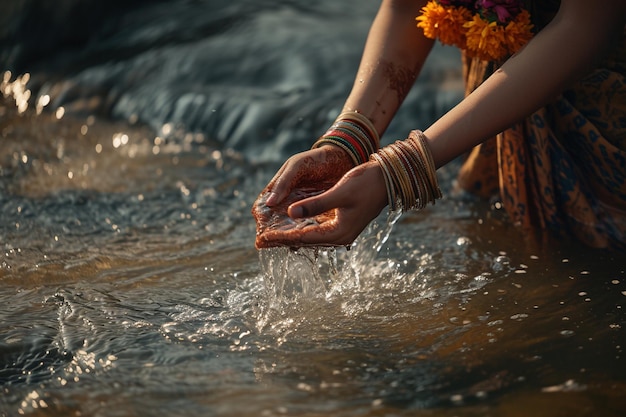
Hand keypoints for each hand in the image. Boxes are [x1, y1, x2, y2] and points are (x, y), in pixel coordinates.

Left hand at [254, 161, 387, 247]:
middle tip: (259, 241)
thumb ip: (316, 205)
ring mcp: (341, 231)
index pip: (303, 238)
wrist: (387, 179)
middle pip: (304, 241)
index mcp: (339, 233)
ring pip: (309, 236)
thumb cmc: (365, 184)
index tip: (262, 238)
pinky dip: (300, 228)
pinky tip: (289, 226)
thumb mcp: (339, 193)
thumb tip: (292, 213)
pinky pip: (315, 229)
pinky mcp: (340, 223)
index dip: (281, 237)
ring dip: (289, 235)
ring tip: (269, 236)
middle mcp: (339, 236)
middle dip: (281, 240)